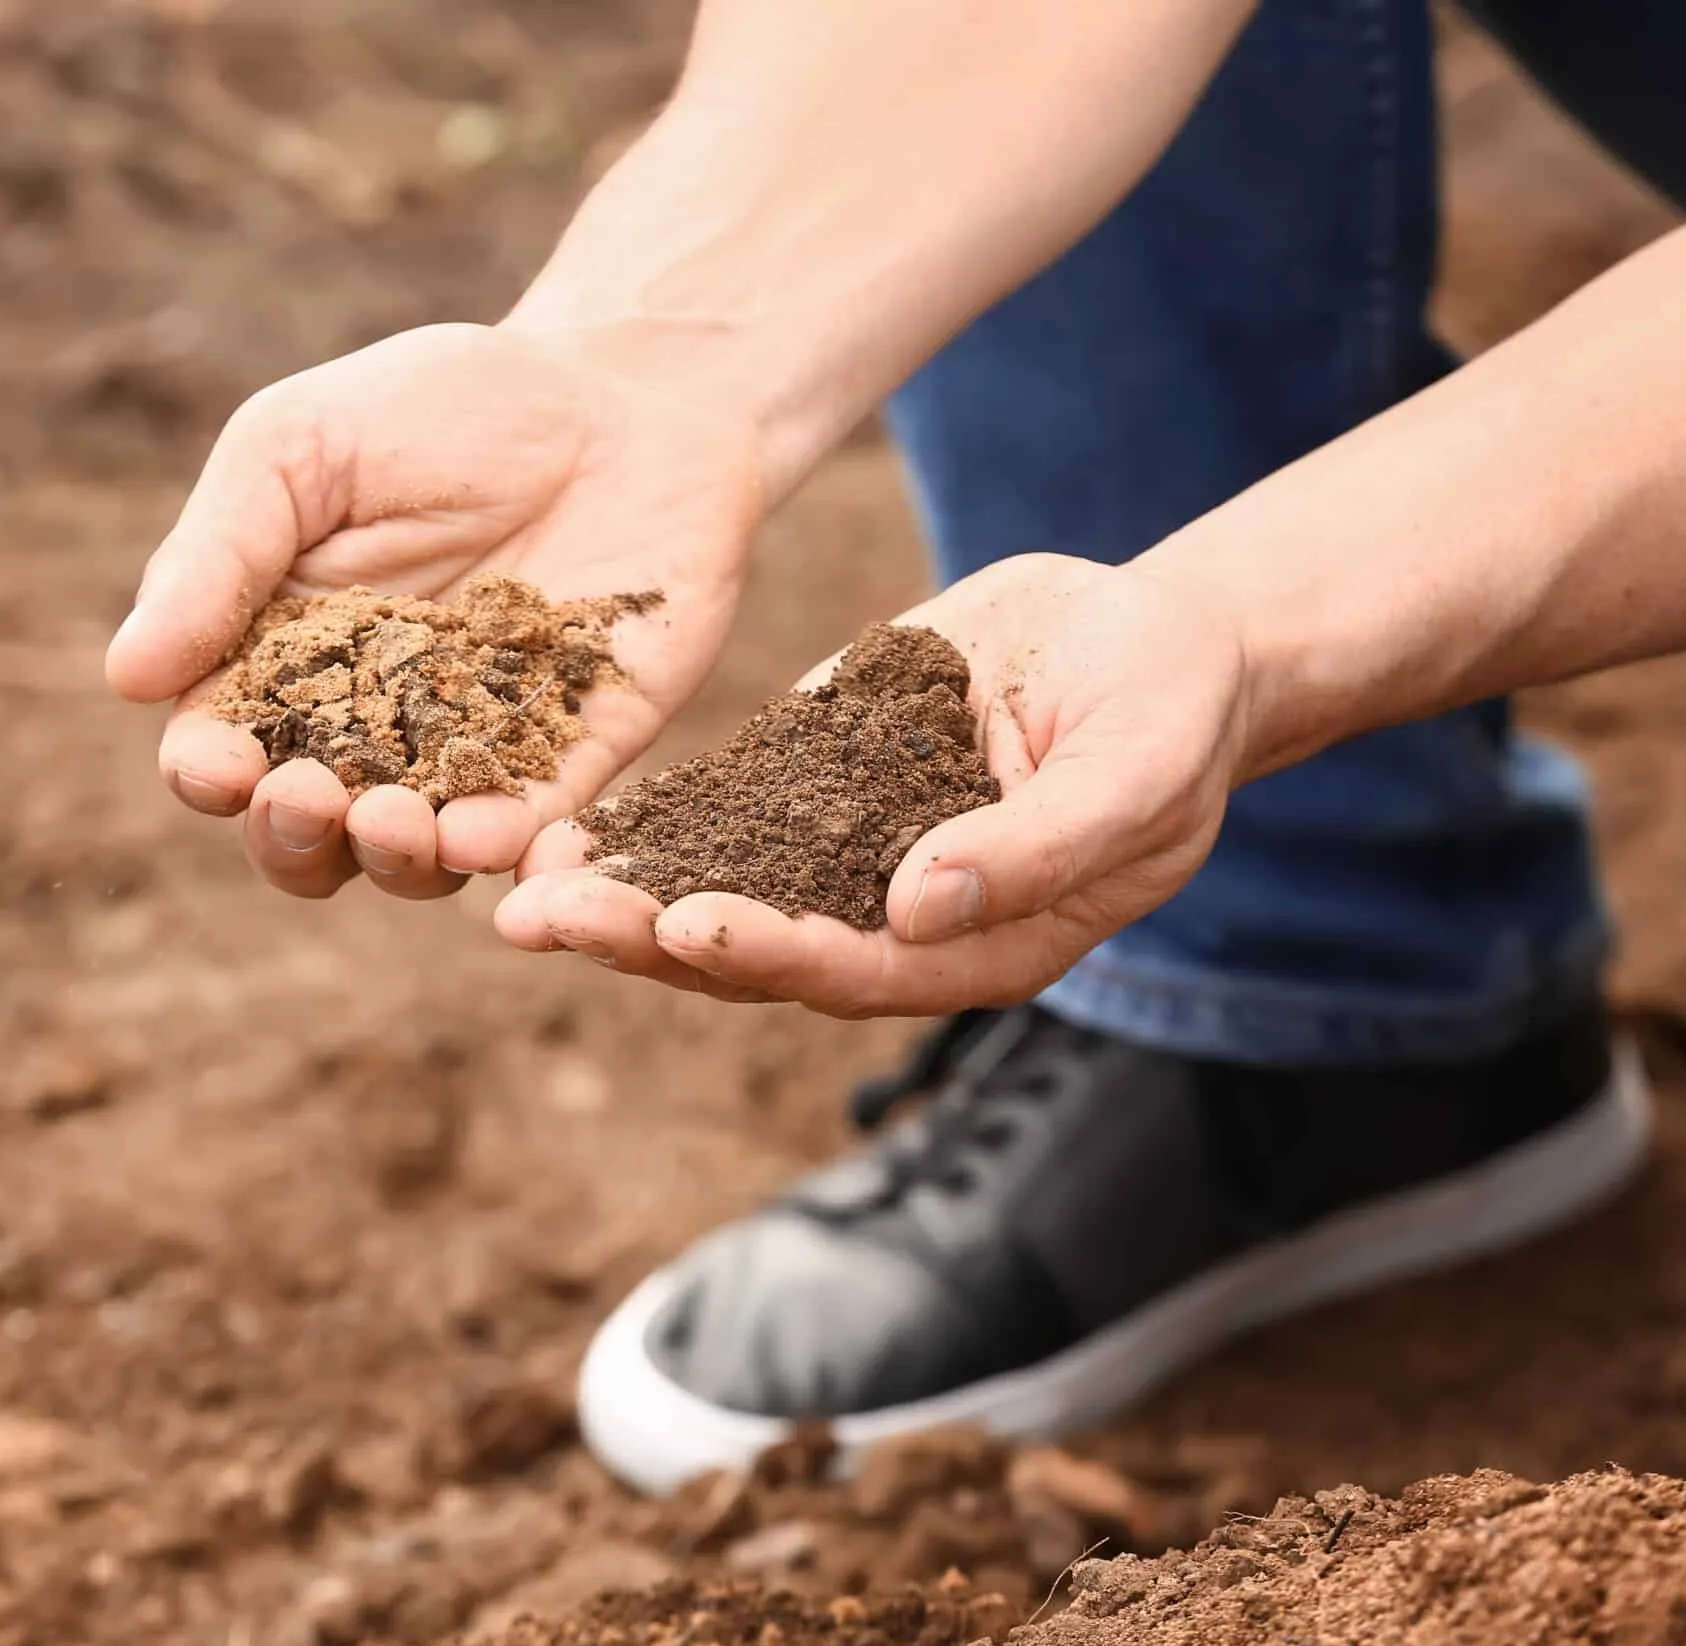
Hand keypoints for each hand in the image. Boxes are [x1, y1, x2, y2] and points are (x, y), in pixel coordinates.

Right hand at [106, 323, 764, 899]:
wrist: (621, 392)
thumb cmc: (440, 408)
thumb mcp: (302, 448)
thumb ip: (219, 555)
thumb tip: (126, 676)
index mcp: (281, 660)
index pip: (221, 745)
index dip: (208, 772)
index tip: (217, 763)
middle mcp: (368, 728)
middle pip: (304, 830)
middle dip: (290, 836)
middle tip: (305, 798)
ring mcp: (471, 753)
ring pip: (411, 857)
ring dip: (390, 858)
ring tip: (393, 823)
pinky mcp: (572, 757)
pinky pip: (533, 829)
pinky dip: (507, 850)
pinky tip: (490, 838)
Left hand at [495, 554, 1252, 1014]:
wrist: (1151, 635)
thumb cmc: (1170, 708)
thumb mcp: (1136, 766)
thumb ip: (1041, 845)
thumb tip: (922, 908)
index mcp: (977, 946)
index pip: (857, 969)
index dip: (771, 952)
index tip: (688, 928)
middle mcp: (893, 921)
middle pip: (756, 950)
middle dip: (646, 938)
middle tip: (543, 921)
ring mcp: (846, 855)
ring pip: (715, 890)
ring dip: (616, 894)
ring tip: (516, 882)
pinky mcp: (814, 784)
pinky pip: (718, 815)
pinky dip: (644, 824)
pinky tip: (561, 817)